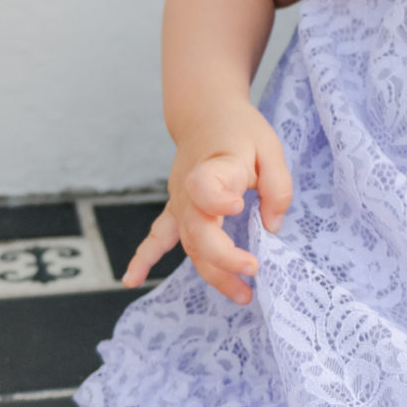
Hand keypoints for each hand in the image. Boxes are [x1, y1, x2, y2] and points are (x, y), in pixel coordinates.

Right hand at [122, 103, 293, 303]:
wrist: (205, 112)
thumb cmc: (240, 130)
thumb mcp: (270, 148)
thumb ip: (277, 187)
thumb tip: (272, 227)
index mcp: (215, 167)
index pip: (204, 185)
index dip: (216, 199)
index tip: (236, 207)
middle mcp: (190, 188)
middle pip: (197, 230)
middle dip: (224, 258)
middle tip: (254, 269)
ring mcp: (180, 201)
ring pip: (189, 243)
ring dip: (212, 273)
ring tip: (241, 294)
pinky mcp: (177, 208)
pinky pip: (157, 236)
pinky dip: (144, 258)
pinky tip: (130, 280)